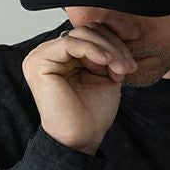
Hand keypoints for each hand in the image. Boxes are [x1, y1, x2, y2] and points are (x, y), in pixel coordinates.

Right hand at [21, 22, 138, 156]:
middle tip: (127, 67)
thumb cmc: (92, 113)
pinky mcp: (39, 62)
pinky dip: (92, 50)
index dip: (114, 44)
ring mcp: (42, 56)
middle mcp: (50, 52)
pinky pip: (69, 43)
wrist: (81, 138)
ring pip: (80, 34)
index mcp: (64, 55)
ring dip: (107, 50)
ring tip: (119, 70)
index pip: (91, 34)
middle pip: (86, 31)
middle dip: (113, 47)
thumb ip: (106, 53)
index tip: (130, 65)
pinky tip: (106, 62)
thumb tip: (116, 34)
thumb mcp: (105, 75)